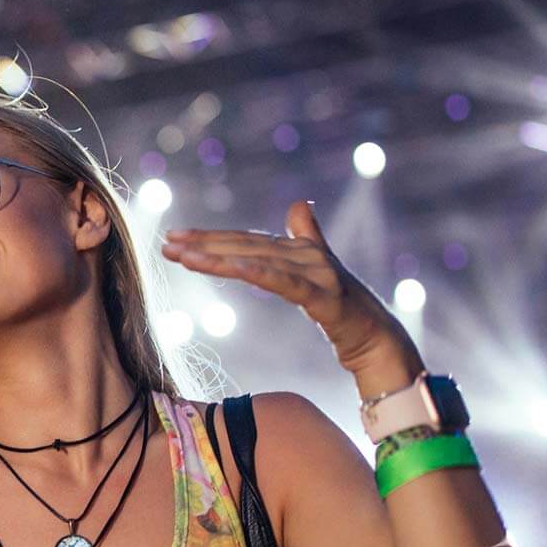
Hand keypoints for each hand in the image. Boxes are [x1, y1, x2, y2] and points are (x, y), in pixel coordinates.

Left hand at [157, 199, 418, 375]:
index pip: (246, 241)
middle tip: (166, 244)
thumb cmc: (347, 311)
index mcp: (300, 251)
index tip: (175, 237)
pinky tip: (229, 268)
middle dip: (203, 245)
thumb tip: (300, 204)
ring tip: (182, 256)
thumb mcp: (319, 275)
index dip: (211, 238)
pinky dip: (256, 272)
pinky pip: (284, 282)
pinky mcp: (326, 296)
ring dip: (217, 257)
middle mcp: (307, 254)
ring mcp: (318, 272)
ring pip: (258, 260)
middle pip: (245, 246)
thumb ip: (309, 238)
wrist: (380, 342)